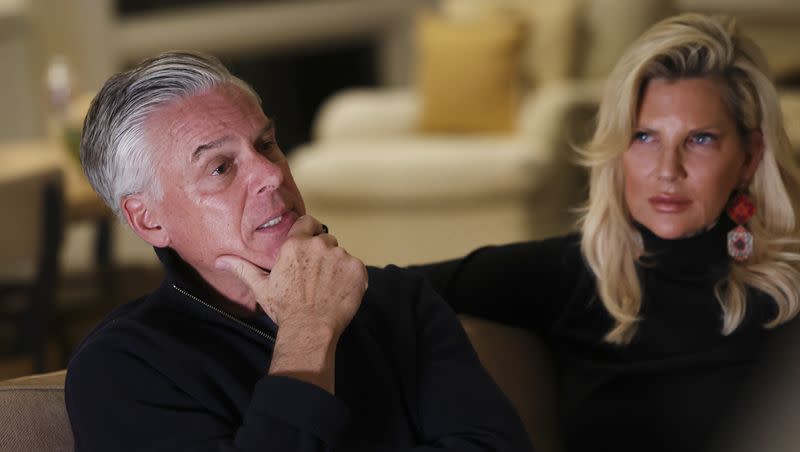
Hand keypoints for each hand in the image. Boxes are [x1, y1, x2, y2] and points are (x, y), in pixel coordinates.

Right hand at [216, 215, 367, 338]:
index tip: (311, 243)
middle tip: (317, 277)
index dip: (311, 231)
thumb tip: (221, 260)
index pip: (308, 222)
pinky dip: (351, 278)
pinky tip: (341, 292)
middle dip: (323, 255)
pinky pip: (356, 267)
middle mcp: (319, 245)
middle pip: (326, 241)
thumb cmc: (285, 309)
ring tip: (328, 287)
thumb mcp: (261, 287)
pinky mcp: (357, 269)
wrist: (310, 329)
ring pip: (341, 255)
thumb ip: (244, 268)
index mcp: (295, 245)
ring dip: (337, 266)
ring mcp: (340, 256)